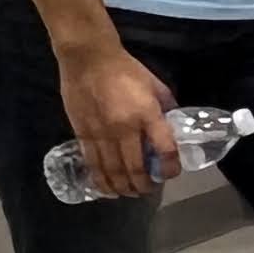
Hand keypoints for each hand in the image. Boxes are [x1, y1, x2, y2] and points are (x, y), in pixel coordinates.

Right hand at [53, 45, 181, 200]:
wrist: (88, 59)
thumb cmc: (126, 69)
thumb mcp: (156, 85)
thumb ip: (165, 108)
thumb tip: (171, 126)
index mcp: (147, 115)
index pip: (164, 149)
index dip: (170, 167)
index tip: (171, 173)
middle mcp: (124, 128)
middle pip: (135, 168)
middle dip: (144, 185)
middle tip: (148, 190)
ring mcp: (101, 133)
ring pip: (112, 170)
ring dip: (122, 187)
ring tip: (130, 193)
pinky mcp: (82, 133)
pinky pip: (92, 163)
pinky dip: (100, 179)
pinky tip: (106, 187)